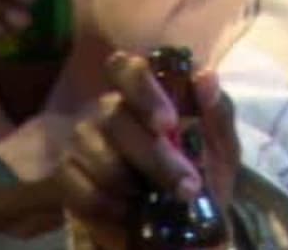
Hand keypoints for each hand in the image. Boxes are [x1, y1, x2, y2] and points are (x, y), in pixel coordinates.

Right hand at [62, 52, 239, 246]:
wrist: (184, 218)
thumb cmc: (202, 170)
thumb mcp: (221, 145)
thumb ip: (218, 111)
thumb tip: (206, 77)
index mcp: (146, 93)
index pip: (127, 69)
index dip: (143, 90)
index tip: (168, 123)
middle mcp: (108, 109)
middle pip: (116, 117)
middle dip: (156, 157)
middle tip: (187, 185)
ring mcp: (82, 140)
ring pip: (99, 155)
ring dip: (132, 182)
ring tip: (155, 198)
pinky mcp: (65, 173)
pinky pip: (80, 188)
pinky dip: (109, 204)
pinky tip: (128, 209)